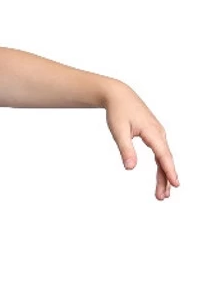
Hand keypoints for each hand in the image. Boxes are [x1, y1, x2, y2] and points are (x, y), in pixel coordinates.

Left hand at [103, 82, 179, 199]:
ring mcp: (157, 134)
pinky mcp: (153, 135)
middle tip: (163, 197)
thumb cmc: (118, 112)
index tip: (175, 184)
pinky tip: (161, 176)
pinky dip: (161, 165)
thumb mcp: (119, 131)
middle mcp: (158, 133)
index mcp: (152, 132)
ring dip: (163, 175)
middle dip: (165, 179)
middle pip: (165, 160)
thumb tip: (130, 168)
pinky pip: (160, 153)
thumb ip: (126, 150)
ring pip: (163, 158)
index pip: (163, 155)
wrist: (119, 96)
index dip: (169, 171)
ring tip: (162, 193)